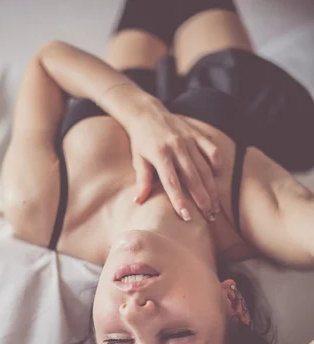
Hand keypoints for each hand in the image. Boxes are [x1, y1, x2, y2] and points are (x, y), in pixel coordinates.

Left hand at [127, 100, 220, 220]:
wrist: (146, 112)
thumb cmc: (140, 141)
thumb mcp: (138, 160)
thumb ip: (141, 180)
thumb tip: (138, 202)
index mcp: (160, 154)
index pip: (172, 182)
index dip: (179, 200)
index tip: (187, 217)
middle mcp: (176, 146)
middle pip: (193, 177)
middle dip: (202, 199)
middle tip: (209, 217)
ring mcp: (189, 139)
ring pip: (204, 167)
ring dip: (211, 188)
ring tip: (215, 206)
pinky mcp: (196, 134)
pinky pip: (211, 149)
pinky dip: (216, 162)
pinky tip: (218, 177)